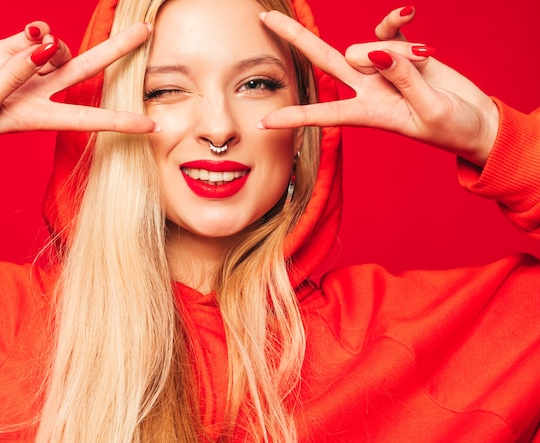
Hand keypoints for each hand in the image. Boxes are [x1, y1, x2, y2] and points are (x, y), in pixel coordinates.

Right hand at [0, 21, 157, 142]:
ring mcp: (26, 70)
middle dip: (118, 50)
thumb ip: (11, 76)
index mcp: (37, 118)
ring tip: (35, 43)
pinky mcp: (8, 50)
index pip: (89, 119)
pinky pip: (36, 35)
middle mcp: (39, 94)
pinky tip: (33, 32)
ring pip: (61, 48)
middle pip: (89, 71)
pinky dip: (40, 30)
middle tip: (146, 30)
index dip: (121, 122)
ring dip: (57, 41)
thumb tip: (42, 47)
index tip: (153, 127)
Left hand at [258, 9, 498, 166]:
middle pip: (323, 60)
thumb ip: (404, 80)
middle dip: (296, 38)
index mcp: (369, 114)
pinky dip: (396, 23)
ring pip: (366, 44)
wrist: (476, 120)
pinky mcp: (400, 53)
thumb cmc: (452, 127)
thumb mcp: (430, 111)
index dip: (295, 117)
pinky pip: (387, 29)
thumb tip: (377, 52)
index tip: (263, 122)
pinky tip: (408, 17)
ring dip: (395, 49)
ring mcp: (381, 69)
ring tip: (425, 63)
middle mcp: (367, 90)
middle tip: (264, 18)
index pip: (324, 113)